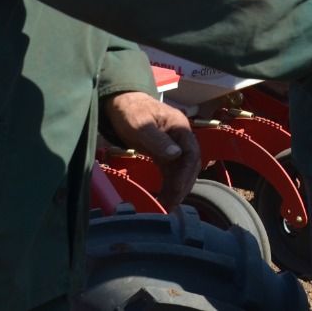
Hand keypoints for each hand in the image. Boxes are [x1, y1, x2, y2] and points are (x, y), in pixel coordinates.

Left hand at [102, 91, 200, 208]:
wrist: (121, 104)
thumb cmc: (131, 112)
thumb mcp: (141, 125)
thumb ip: (158, 140)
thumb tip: (176, 155)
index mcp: (180, 127)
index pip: (191, 154)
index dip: (185, 175)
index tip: (175, 191)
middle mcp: (181, 137)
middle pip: (190, 165)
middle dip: (182, 186)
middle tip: (170, 206)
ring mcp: (175, 145)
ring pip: (183, 170)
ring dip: (177, 189)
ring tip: (167, 206)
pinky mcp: (165, 153)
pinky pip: (173, 171)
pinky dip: (170, 185)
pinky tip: (164, 197)